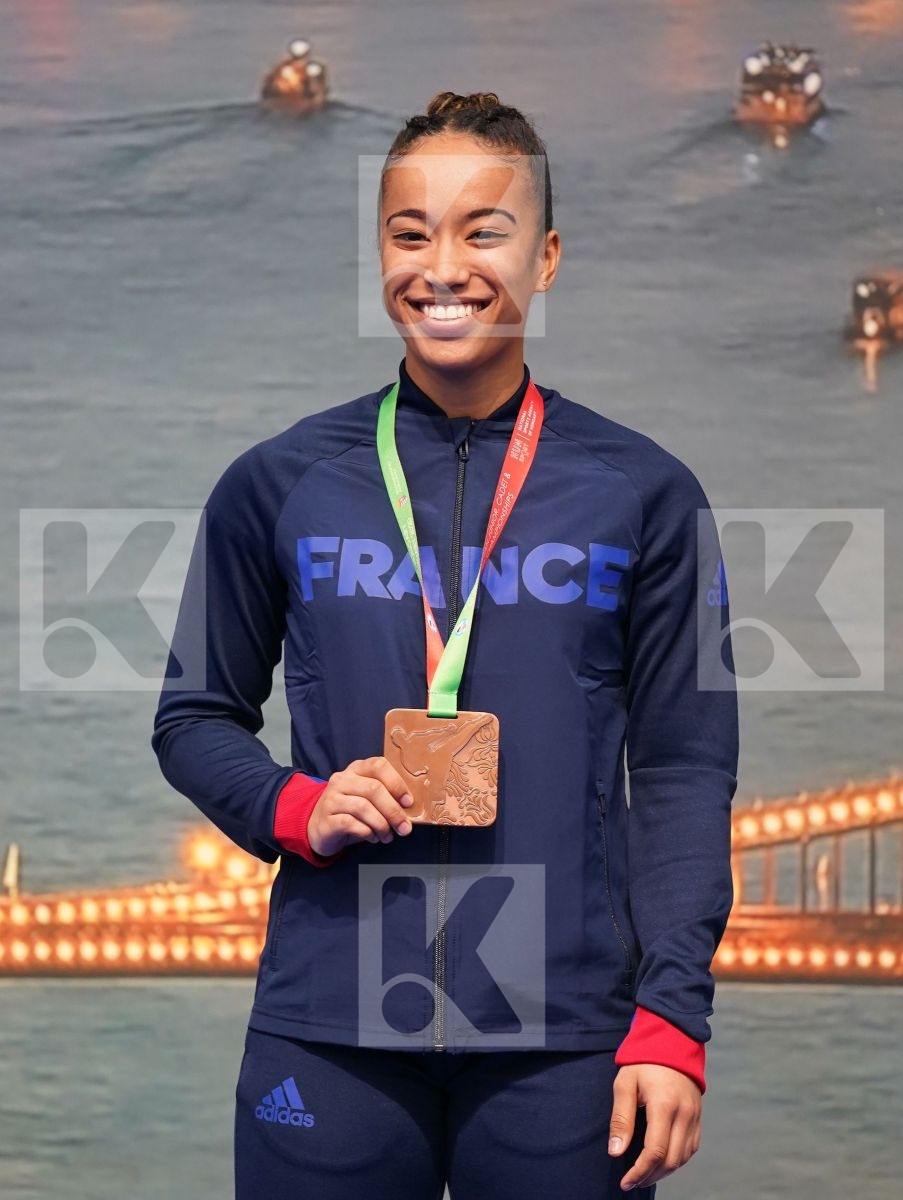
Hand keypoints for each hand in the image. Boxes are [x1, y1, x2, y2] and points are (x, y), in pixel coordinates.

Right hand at [307, 755, 414, 856]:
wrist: (319, 829)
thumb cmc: (350, 813)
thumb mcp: (368, 800)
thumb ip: (385, 797)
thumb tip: (409, 809)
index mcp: (356, 770)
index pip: (378, 765)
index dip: (397, 783)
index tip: (408, 802)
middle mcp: (342, 780)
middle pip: (373, 789)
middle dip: (393, 810)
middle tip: (404, 828)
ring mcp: (332, 798)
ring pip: (363, 807)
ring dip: (381, 824)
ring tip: (388, 836)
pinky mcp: (326, 819)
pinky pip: (350, 823)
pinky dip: (367, 832)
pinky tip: (372, 837)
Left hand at [608, 1063, 701, 1190]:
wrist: (672, 1041)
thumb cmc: (643, 1061)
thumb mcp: (625, 1083)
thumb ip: (621, 1118)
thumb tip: (616, 1152)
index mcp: (664, 1105)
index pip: (655, 1151)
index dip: (640, 1171)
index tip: (625, 1181)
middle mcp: (684, 1114)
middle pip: (671, 1160)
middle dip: (650, 1176)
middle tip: (632, 1181)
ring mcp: (694, 1116)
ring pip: (683, 1158)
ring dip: (664, 1171)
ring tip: (644, 1174)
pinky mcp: (698, 1117)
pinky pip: (691, 1148)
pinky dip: (677, 1160)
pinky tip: (662, 1161)